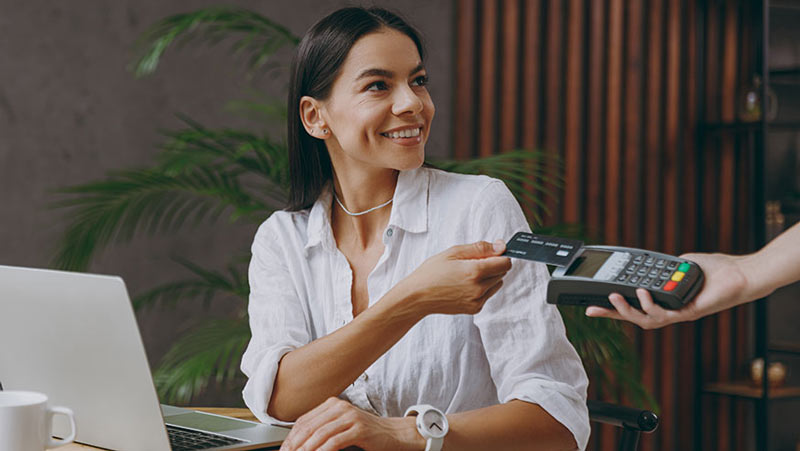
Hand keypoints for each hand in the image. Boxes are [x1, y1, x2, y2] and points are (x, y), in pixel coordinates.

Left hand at [279, 397, 423, 450]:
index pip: (304, 420)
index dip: (291, 437)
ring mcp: (350, 416)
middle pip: (309, 426)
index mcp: (332, 404)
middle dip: (295, 444)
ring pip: (320, 434)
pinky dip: (323, 450)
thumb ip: (323, 430)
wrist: (394, 433)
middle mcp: (340, 407)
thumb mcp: (342, 426)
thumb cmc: (367, 433)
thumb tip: (300, 443)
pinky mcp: (359, 428)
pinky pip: (335, 441)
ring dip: (306, 449)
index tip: (284, 450)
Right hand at [398, 240, 511, 315]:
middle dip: (493, 265)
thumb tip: (501, 246)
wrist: (417, 296)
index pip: (505, 263)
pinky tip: (465, 285)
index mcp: (475, 271)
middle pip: (502, 273)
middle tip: (472, 263)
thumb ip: (480, 248)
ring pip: (497, 284)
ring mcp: (478, 300)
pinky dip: (482, 288)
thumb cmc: (431, 272)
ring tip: (468, 274)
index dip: (500, 255)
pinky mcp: (475, 308)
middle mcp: (479, 288)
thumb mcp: (453, 252)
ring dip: (489, 277)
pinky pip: (488, 295)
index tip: (492, 253)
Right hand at [585, 252, 750, 328]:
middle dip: (612, 314)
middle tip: (593, 309)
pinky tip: (643, 292)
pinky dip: (650, 304)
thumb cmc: (715, 270)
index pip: (635, 305)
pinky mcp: (688, 313)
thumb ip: (664, 268)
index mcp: (665, 300)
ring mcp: (678, 313)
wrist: (739, 275)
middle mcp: (670, 310)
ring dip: (627, 311)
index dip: (614, 307)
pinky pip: (664, 314)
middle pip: (635, 317)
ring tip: (615, 297)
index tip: (593, 305)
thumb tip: (650, 267)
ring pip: (646, 320)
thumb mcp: (680, 264)